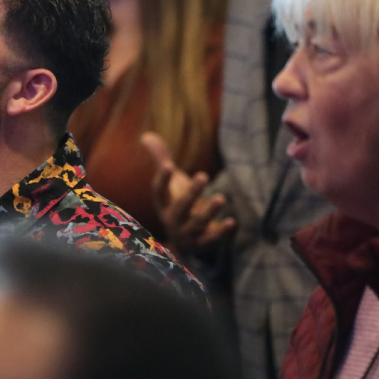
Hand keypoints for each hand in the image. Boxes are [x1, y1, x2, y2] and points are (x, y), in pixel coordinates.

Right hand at [141, 132, 233, 252]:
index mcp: (163, 204)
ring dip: (209, 212)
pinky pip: (211, 239)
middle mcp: (172, 219)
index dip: (163, 179)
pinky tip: (232, 222)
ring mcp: (187, 233)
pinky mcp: (202, 243)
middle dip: (191, 193)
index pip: (159, 191)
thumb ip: (161, 159)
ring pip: (197, 224)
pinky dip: (221, 232)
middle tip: (203, 176)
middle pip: (181, 206)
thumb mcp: (170, 184)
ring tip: (221, 198)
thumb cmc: (177, 203)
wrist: (183, 242)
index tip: (169, 165)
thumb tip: (146, 135)